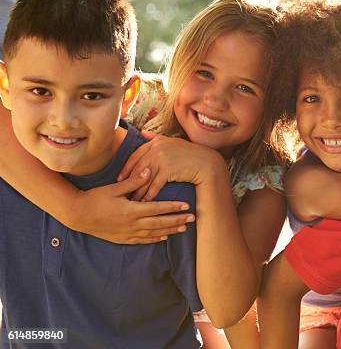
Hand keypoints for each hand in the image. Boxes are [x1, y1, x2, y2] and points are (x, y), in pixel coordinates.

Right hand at [70, 168, 194, 243]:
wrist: (78, 215)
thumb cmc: (95, 198)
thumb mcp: (114, 188)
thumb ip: (133, 181)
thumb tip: (149, 169)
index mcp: (131, 210)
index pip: (158, 208)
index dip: (173, 207)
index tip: (187, 205)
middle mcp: (132, 224)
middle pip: (160, 223)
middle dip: (178, 220)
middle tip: (193, 218)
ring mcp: (128, 233)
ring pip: (154, 233)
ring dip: (170, 230)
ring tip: (184, 227)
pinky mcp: (123, 239)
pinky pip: (143, 240)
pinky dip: (156, 238)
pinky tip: (165, 236)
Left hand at [117, 132, 226, 200]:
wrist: (206, 162)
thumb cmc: (189, 154)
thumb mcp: (172, 141)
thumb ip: (156, 138)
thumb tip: (143, 133)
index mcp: (156, 142)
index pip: (135, 156)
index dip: (126, 168)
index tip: (120, 178)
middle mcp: (157, 148)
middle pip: (138, 168)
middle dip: (130, 181)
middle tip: (124, 192)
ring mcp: (162, 159)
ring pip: (145, 177)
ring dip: (138, 191)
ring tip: (133, 200)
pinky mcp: (168, 170)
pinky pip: (155, 185)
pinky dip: (150, 194)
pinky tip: (146, 201)